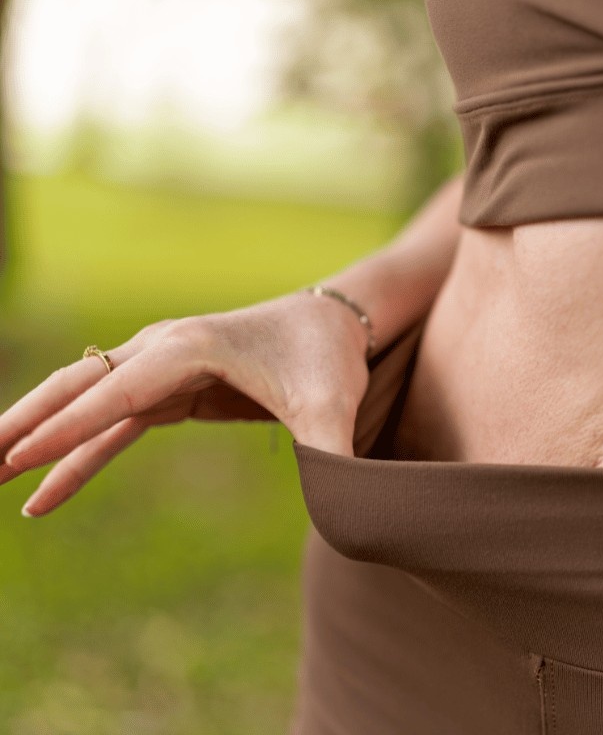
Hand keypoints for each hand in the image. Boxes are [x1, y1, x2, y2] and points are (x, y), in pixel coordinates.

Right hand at [0, 291, 369, 516]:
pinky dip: (76, 455)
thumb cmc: (330, 358)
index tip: (15, 458)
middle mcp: (162, 349)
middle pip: (76, 387)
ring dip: (36, 439)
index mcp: (190, 348)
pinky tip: (46, 495)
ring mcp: (160, 367)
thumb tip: (339, 509)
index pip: (115, 393)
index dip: (66, 429)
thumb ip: (329, 454)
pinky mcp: (170, 389)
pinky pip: (111, 425)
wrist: (332, 324)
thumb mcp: (332, 405)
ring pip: (83, 404)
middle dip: (23, 424)